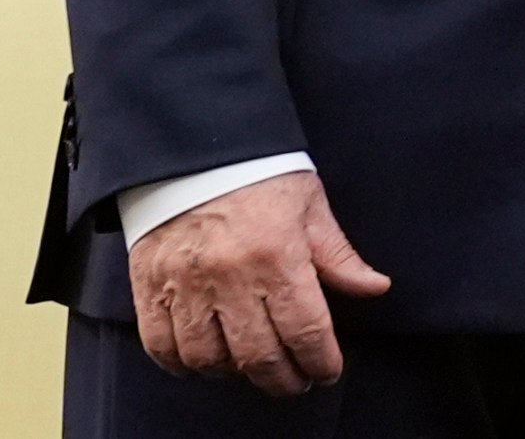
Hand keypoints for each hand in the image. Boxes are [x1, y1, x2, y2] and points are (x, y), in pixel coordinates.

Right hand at [128, 171, 391, 393]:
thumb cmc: (258, 172)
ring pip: (210, 360)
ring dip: (236, 374)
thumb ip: (338, 255)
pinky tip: (205, 360)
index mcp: (276, 254)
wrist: (193, 145)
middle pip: (260, 357)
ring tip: (253, 366)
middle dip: (284, 380)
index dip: (321, 362)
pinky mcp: (150, 284)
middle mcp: (229, 274)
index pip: (306, 331)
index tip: (326, 371)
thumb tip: (375, 287)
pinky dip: (183, 364)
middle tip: (295, 380)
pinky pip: (162, 346)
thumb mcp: (309, 205)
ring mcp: (185, 282)